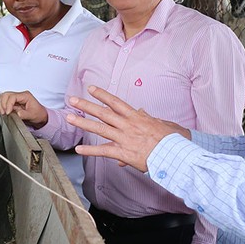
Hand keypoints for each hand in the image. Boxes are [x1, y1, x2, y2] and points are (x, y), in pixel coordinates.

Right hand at [0, 90, 48, 128]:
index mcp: (25, 96)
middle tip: (3, 112)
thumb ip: (24, 114)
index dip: (8, 104)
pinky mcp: (13, 103)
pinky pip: (4, 102)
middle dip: (3, 103)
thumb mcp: (32, 115)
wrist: (41, 116)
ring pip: (4, 97)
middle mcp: (20, 95)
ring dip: (0, 104)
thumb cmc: (38, 114)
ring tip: (0, 112)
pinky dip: (0, 106)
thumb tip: (16, 114)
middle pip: (6, 95)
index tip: (8, 112)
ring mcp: (16, 99)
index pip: (13, 97)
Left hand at [65, 86, 188, 170]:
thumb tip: (141, 112)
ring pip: (99, 129)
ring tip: (69, 118)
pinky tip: (78, 149)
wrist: (174, 155)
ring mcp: (124, 138)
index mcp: (136, 117)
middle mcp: (127, 125)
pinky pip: (103, 151)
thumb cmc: (171, 140)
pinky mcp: (123, 153)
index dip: (102, 95)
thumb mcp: (161, 124)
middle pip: (103, 113)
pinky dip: (90, 150)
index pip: (115, 102)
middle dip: (86, 106)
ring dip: (83, 123)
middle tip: (72, 100)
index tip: (91, 88)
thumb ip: (148, 118)